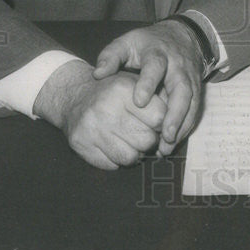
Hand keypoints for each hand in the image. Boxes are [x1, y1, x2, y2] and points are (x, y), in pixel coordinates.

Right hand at [33, 59, 166, 168]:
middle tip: (143, 133)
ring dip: (135, 153)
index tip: (158, 123)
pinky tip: (113, 145)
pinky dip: (116, 159)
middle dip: (150, 139)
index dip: (163, 123)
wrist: (75, 97)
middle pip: (147, 140)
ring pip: (131, 158)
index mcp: (123, 89)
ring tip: (130, 140)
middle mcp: (106, 108)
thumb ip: (157, 99)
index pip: (160, 118)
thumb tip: (175, 125)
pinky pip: (111, 165)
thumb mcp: (135, 84)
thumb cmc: (114, 92)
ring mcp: (92, 128)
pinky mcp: (81, 145)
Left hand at [92, 19, 204, 154]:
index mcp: (158, 53)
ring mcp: (190, 78)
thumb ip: (111, 56)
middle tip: (164, 134)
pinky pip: (194, 109)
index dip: (149, 83)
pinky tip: (172, 143)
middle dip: (175, 112)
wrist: (181, 36)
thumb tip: (97, 74)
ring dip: (181, 125)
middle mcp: (178, 66)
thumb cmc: (147, 43)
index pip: (155, 66)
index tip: (139, 102)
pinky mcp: (196, 89)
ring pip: (191, 102)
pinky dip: (185, 127)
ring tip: (166, 147)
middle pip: (181, 88)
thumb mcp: (127, 42)